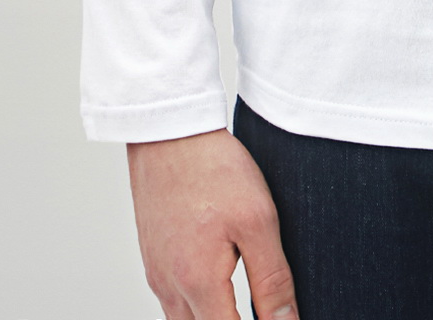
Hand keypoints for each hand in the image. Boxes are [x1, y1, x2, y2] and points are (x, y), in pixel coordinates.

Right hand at [128, 128, 297, 319]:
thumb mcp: (258, 221)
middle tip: (266, 309)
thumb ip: (272, 280)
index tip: (280, 319)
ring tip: (244, 304)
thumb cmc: (213, 168)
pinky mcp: (153, 260)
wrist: (170, 132)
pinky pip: (173, 303)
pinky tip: (218, 288)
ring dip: (214, 319)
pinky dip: (197, 307)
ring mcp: (157, 275)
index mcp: (198, 283)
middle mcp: (170, 287)